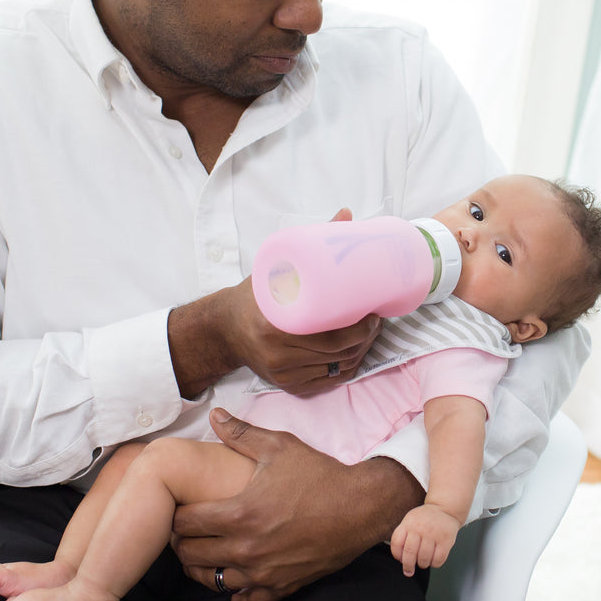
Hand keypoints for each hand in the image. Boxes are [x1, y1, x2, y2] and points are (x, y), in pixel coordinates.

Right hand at [168, 209, 384, 398]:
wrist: (224, 328)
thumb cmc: (255, 295)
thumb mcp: (276, 268)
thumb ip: (311, 242)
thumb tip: (345, 214)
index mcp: (273, 326)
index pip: (330, 337)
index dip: (360, 329)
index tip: (373, 312)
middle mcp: (278, 355)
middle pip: (338, 353)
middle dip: (366, 338)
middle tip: (376, 320)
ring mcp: (283, 374)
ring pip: (336, 369)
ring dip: (360, 353)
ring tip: (369, 333)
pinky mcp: (287, 386)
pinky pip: (327, 382)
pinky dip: (345, 368)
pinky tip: (354, 353)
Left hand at [171, 409, 423, 600]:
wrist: (361, 507)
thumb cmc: (318, 475)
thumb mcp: (278, 447)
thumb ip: (240, 433)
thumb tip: (214, 414)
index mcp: (240, 513)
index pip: (186, 523)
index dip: (177, 514)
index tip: (179, 507)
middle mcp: (247, 548)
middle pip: (192, 555)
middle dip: (182, 543)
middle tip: (184, 531)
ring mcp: (265, 572)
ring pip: (214, 581)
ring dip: (203, 568)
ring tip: (201, 554)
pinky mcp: (283, 586)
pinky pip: (246, 599)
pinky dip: (235, 590)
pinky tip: (233, 575)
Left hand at [389, 504, 460, 576]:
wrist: (444, 509)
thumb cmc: (424, 519)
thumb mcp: (409, 520)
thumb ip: (404, 535)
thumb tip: (400, 557)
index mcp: (408, 523)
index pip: (396, 542)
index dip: (396, 554)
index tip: (399, 559)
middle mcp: (419, 528)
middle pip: (409, 552)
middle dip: (408, 566)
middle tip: (408, 571)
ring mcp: (433, 534)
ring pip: (424, 558)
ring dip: (422, 564)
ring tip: (423, 561)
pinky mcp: (446, 540)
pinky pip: (438, 559)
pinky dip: (434, 564)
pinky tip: (433, 560)